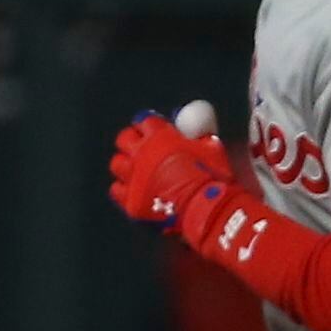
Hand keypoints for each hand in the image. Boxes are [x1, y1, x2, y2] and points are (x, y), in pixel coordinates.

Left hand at [108, 109, 230, 225]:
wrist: (203, 210)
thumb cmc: (210, 177)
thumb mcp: (212, 149)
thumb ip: (200, 137)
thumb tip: (198, 133)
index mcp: (159, 136)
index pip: (144, 120)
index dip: (149, 124)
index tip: (153, 128)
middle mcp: (140, 154)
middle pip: (124, 139)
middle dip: (132, 140)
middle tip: (141, 147)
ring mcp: (133, 178)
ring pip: (118, 164)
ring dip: (126, 165)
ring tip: (137, 171)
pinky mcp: (130, 200)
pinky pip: (118, 190)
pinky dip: (125, 189)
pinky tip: (136, 191)